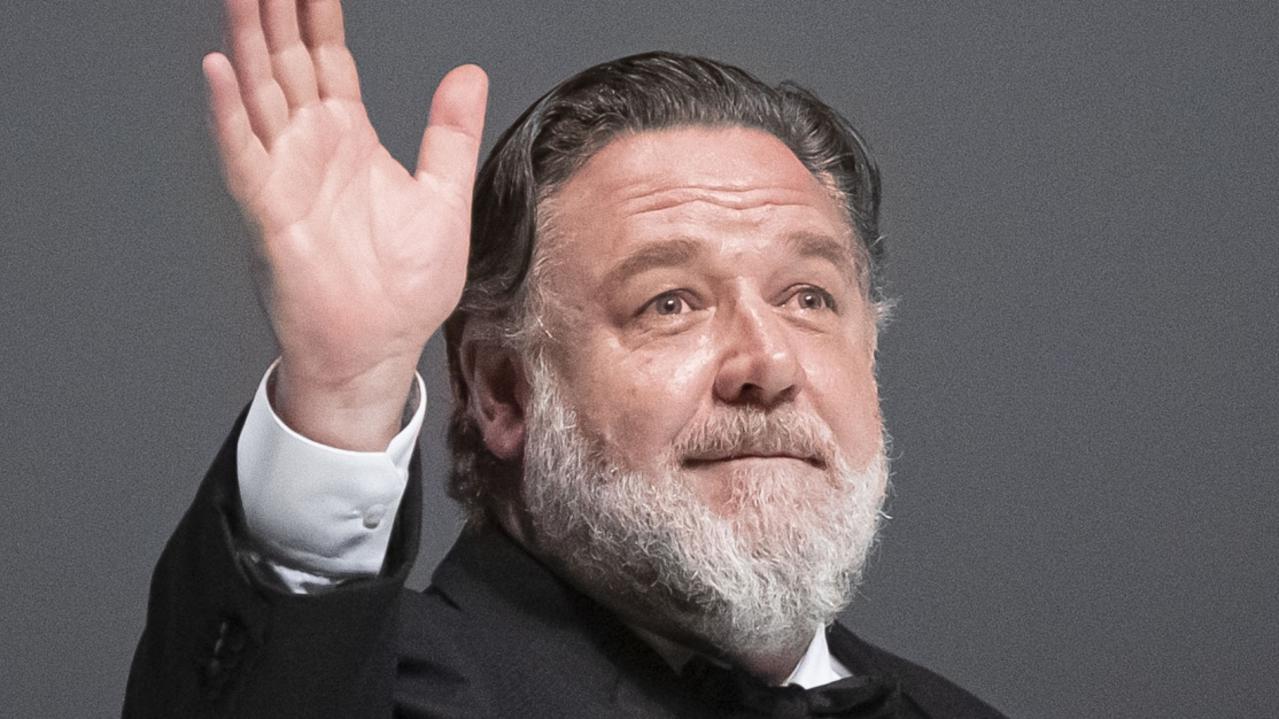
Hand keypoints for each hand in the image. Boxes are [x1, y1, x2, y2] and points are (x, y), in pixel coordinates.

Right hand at [203, 0, 486, 448]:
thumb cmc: (405, 289)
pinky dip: (230, 114)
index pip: (329, 60)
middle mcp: (311, 149)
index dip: (318, 14)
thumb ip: (451, 134)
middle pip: (285, 62)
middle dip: (274, 12)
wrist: (380, 349)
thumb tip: (468, 73)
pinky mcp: (270, 212)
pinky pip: (245, 154)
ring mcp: (286, 176)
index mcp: (350, 140)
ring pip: (259, 93)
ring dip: (248, 42)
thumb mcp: (445, 199)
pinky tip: (220, 70)